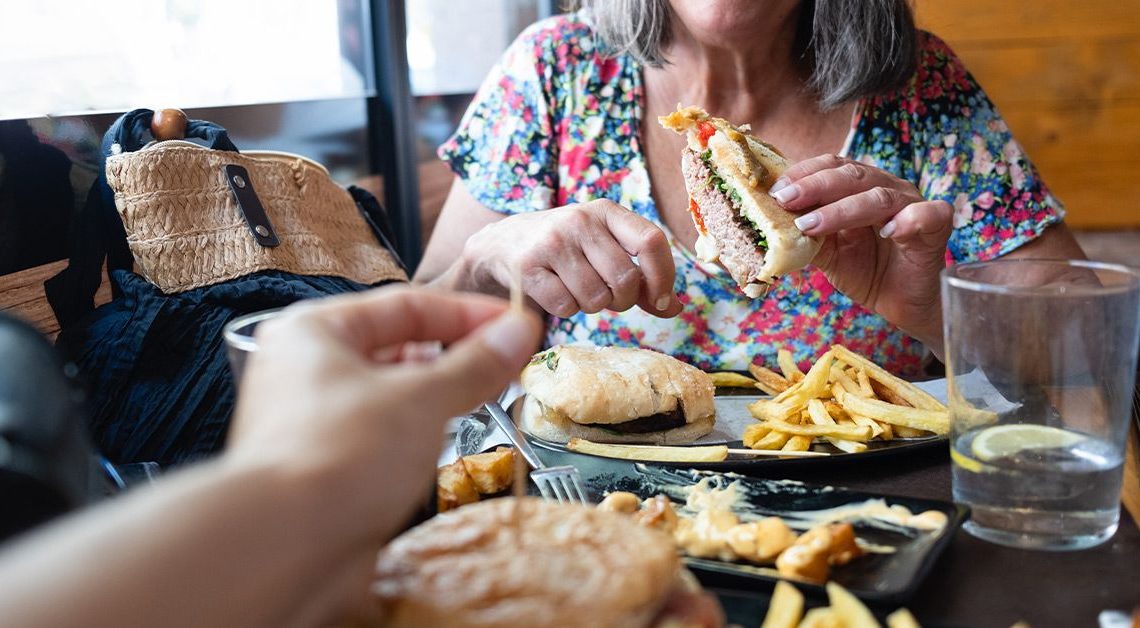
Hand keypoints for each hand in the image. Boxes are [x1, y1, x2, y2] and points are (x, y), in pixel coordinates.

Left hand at [227, 285, 541, 542]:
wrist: (282, 548)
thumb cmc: (340, 454)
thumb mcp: (422, 399)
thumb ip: (473, 365)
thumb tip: (518, 333)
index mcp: (315, 331)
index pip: (406, 305)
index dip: (468, 314)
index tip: (516, 325)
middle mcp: (305, 370)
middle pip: (395, 348)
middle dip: (456, 355)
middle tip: (509, 364)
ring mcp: (310, 421)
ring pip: (389, 394)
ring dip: (438, 395)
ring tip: (488, 399)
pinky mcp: (322, 467)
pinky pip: (380, 435)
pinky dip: (417, 433)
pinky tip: (447, 441)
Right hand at [459, 199, 681, 317]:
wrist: (501, 245)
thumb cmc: (566, 252)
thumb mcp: (604, 251)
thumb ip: (641, 278)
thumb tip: (674, 307)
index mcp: (607, 212)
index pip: (651, 241)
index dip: (663, 276)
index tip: (660, 300)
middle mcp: (580, 221)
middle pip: (626, 279)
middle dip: (622, 300)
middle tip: (608, 297)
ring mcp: (552, 242)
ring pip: (597, 298)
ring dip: (592, 306)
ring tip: (578, 291)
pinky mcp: (527, 267)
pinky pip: (566, 307)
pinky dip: (566, 309)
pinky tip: (555, 293)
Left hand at [769, 155, 952, 354]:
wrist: (902, 303)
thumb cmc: (867, 271)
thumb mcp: (828, 253)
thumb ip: (807, 235)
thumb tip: (770, 223)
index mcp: (860, 187)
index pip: (831, 167)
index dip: (803, 174)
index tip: (775, 190)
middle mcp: (886, 188)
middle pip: (851, 176)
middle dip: (815, 187)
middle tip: (785, 200)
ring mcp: (913, 204)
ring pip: (879, 197)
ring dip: (842, 210)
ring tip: (811, 225)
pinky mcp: (937, 226)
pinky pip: (929, 215)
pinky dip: (910, 220)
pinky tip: (889, 231)